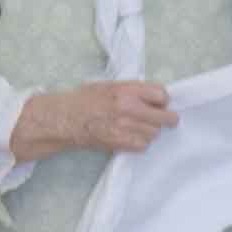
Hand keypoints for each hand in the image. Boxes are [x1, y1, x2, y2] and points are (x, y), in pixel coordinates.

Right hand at [11, 81, 177, 160]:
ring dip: (150, 132)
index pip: (162, 94)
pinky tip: (130, 137)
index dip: (163, 100)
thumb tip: (153, 96)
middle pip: (165, 117)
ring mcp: (127, 127)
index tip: (160, 104)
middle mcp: (130, 108)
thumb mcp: (109, 86)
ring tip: (137, 128)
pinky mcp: (121, 143)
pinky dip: (140, 143)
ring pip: (155, 133)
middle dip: (167, 119)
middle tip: (166, 120)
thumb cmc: (83, 100)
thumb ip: (132, 90)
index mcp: (127, 90)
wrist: (64, 119)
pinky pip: (143, 145)